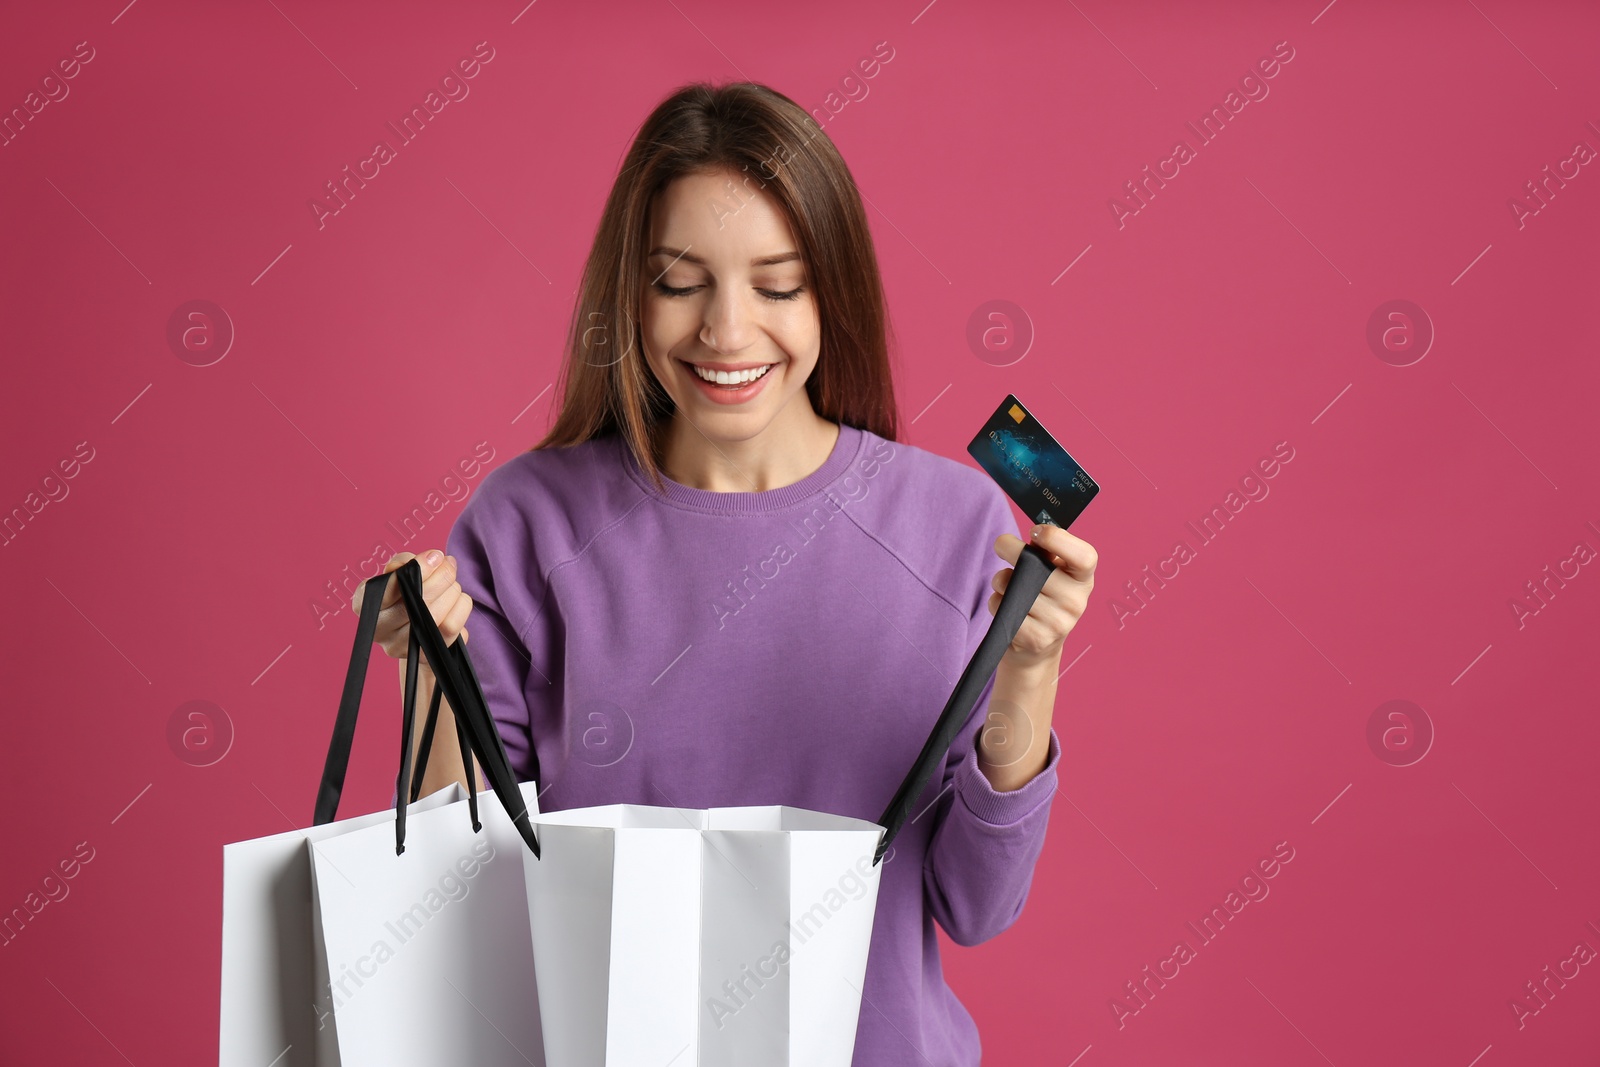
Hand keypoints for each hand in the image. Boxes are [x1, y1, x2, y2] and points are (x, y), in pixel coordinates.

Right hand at [349, 550, 471, 658]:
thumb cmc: (404, 594)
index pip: (384, 588)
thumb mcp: (397, 572)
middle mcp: (379, 630)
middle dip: (442, 576)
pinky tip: (456, 600)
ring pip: (437, 614)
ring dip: (452, 591)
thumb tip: (429, 560)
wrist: (417, 631)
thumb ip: (406, 561)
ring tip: (452, 583)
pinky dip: (460, 606)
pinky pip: (453, 626)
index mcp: (365, 604)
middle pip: (417, 600)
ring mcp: (401, 646)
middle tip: (449, 564)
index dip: (415, 570)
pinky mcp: (426, 655)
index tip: (434, 557)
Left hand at [987, 524, 1096, 667]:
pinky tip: (1005, 608)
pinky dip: (996, 602)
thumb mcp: (1052, 574)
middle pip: (1037, 566)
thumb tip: (1034, 536)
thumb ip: (1045, 553)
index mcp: (1083, 580)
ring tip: (1008, 587)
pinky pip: (1002, 607)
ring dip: (1001, 581)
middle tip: (1002, 544)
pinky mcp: (1035, 639)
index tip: (1035, 532)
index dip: (1058, 539)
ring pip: (1014, 587)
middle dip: (1011, 550)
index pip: (1084, 556)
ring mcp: (1057, 623)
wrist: (1036, 648)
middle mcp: (1076, 602)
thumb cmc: (1042, 599)